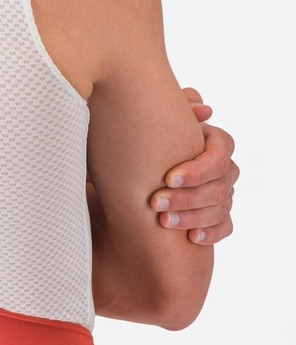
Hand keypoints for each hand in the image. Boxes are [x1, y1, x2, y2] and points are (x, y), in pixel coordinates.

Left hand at [149, 87, 238, 244]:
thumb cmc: (135, 138)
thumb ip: (171, 108)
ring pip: (222, 208)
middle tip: (155, 203)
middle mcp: (221, 167)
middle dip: (188, 197)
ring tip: (163, 221)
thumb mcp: (144, 121)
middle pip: (220, 186)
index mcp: (211, 141)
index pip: (220, 155)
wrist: (118, 168)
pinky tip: (191, 237)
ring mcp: (222, 191)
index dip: (198, 170)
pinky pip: (226, 225)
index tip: (167, 178)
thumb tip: (204, 109)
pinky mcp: (216, 214)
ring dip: (193, 216)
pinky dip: (211, 232)